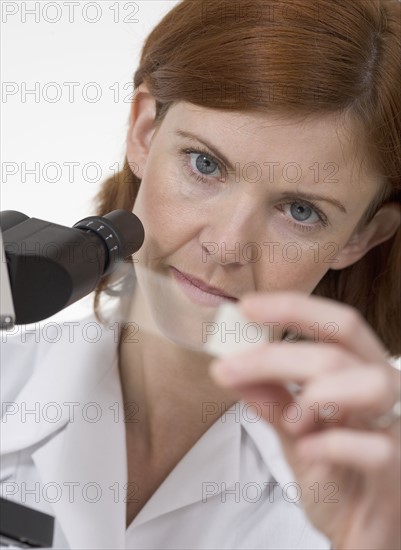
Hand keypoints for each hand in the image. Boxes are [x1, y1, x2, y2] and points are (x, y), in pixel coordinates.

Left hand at [209, 291, 400, 549]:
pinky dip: (333, 444)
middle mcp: (385, 396)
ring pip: (372, 383)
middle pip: (341, 350)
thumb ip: (272, 400)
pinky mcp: (396, 474)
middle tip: (229, 367)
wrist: (364, 536)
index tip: (246, 307)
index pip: (337, 325)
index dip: (294, 308)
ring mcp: (396, 432)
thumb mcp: (296, 433)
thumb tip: (231, 368)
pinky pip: (376, 449)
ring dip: (318, 391)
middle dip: (279, 354)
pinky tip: (307, 451)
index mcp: (361, 376)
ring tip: (291, 417)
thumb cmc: (337, 477)